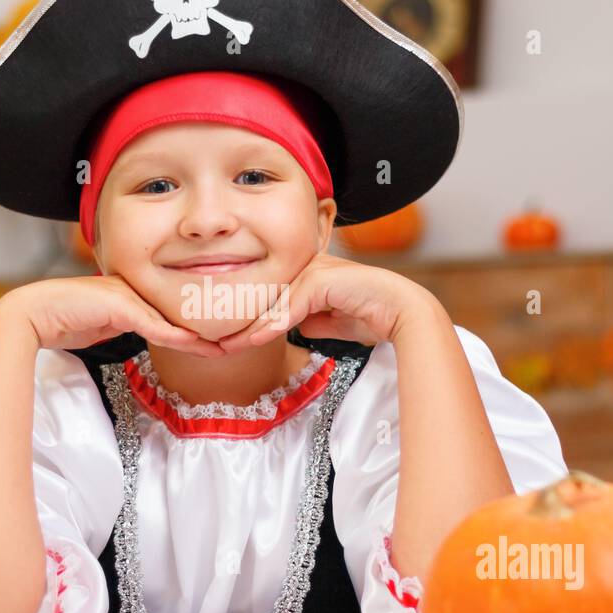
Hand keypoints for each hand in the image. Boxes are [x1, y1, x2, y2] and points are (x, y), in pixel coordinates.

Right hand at [1, 275, 227, 356]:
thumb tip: (150, 334)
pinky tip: (200, 346)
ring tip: (228, 346)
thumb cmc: (64, 320)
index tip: (219, 335)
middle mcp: (135, 288)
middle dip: (208, 324)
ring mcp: (128, 295)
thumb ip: (127, 326)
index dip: (197, 321)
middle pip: (180, 308)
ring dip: (201, 335)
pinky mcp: (120, 307)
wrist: (34, 314)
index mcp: (133, 289)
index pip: (172, 307)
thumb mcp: (104, 325)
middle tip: (237, 338)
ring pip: (173, 317)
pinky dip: (178, 337)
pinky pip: (156, 326)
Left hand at [216, 252, 438, 351]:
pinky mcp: (320, 279)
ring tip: (224, 346)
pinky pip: (289, 307)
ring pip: (271, 303)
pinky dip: (270, 325)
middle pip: (263, 297)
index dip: (246, 320)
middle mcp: (305, 265)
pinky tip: (253, 340)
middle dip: (238, 322)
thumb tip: (281, 328)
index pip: (268, 298)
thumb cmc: (369, 315)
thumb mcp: (327, 322)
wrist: (400, 312)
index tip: (226, 341)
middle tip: (212, 344)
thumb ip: (303, 320)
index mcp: (305, 271)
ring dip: (247, 328)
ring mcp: (312, 269)